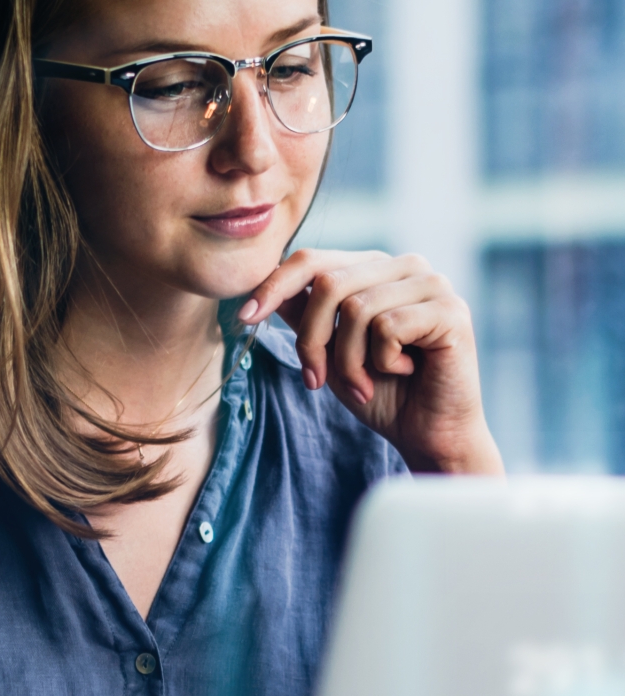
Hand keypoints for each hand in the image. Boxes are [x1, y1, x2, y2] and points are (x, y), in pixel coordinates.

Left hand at [238, 248, 503, 473]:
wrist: (430, 435)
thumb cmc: (383, 395)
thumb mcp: (330, 354)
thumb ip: (306, 317)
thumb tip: (267, 286)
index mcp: (375, 269)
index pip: (313, 260)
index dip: (274, 286)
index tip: (245, 317)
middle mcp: (406, 266)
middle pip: (328, 284)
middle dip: (312, 341)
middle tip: (317, 380)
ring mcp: (432, 283)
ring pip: (356, 308)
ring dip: (349, 361)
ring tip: (366, 385)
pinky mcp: (451, 309)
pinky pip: (389, 326)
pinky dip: (384, 361)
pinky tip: (405, 372)